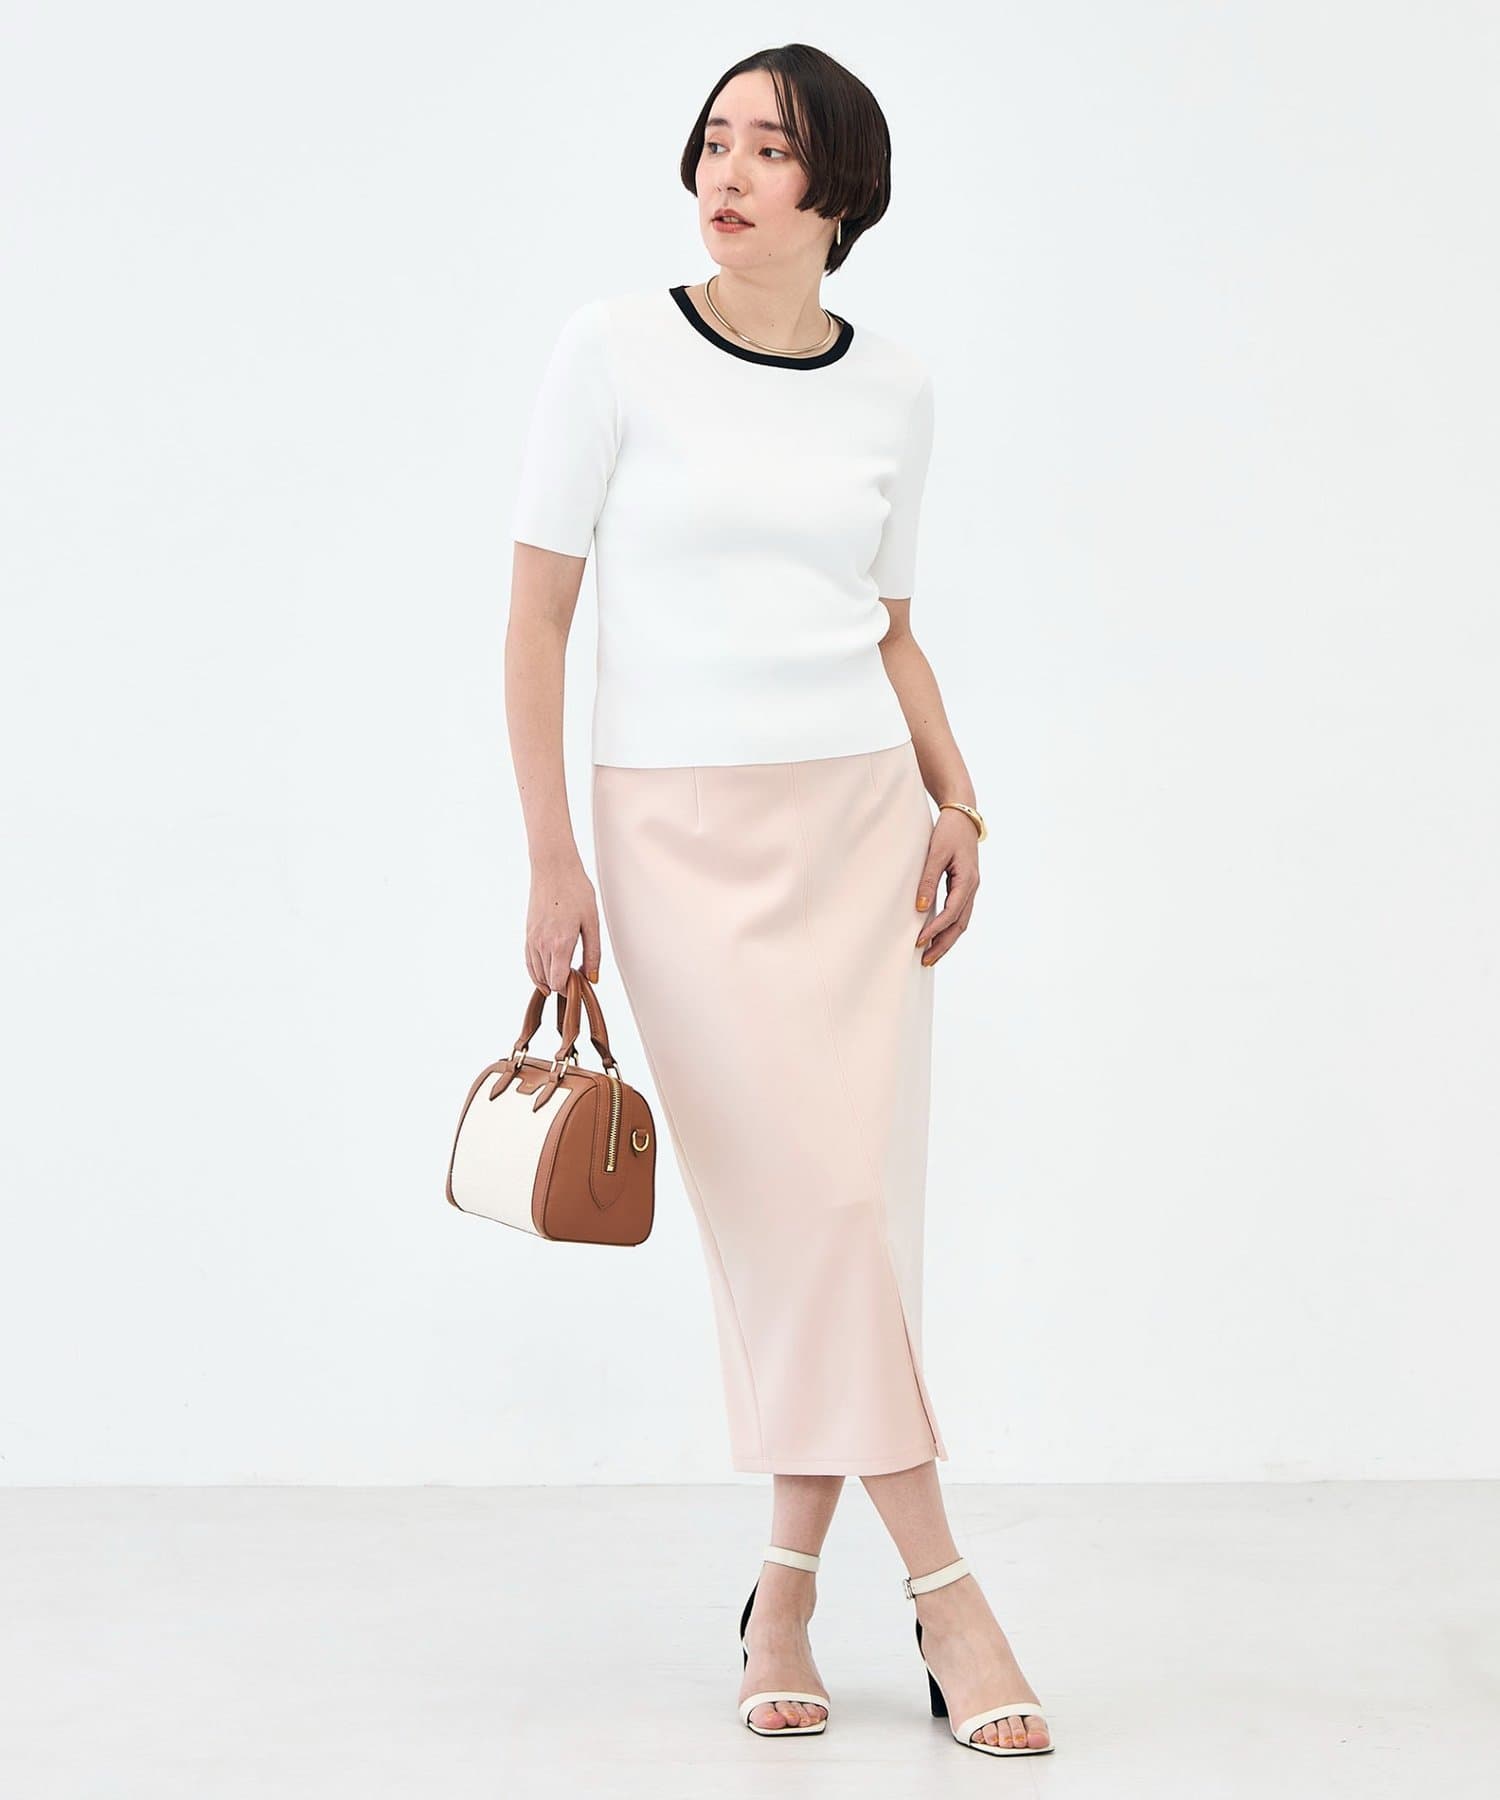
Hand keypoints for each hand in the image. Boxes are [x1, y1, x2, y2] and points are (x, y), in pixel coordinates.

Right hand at [525, 859, 601, 992]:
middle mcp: (542, 944)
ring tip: (565, 978)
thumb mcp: (592, 922)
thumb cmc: (575, 890)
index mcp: (560, 944)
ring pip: (536, 973)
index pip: (558, 982)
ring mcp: (532, 939)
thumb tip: (592, 978)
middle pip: (547, 980)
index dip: (570, 989)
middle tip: (577, 979)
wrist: (553, 867)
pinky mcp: (528, 933)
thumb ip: (593, 953)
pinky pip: (529, 961)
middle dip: (562, 985)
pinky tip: (546, 974)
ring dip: (549, 980)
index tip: (582, 984)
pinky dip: (537, 972)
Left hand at [913, 810, 980, 964]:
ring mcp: (971, 888)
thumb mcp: (935, 853)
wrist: (963, 816)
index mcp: (967, 880)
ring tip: (930, 955)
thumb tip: (921, 908)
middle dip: (943, 944)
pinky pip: (959, 912)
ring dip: (946, 939)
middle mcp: (972, 887)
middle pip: (960, 924)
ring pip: (961, 921)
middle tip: (925, 961)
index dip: (935, 929)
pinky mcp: (965, 886)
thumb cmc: (948, 832)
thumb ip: (928, 880)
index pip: (952, 913)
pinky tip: (937, 934)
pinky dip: (948, 927)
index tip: (919, 942)